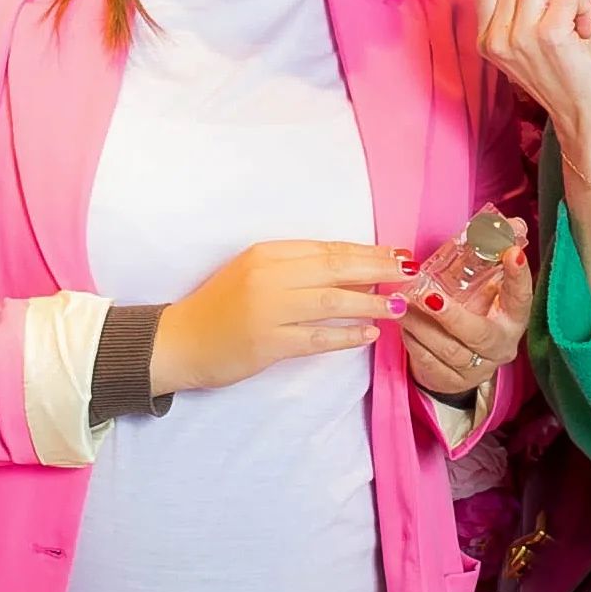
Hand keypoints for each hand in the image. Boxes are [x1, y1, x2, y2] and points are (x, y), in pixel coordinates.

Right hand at [152, 240, 411, 393]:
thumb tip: (355, 270)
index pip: (328, 248)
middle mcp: (270, 276)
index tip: (398, 253)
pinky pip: (318, 338)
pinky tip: (370, 335)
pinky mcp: (269, 343)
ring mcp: (269, 310)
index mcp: (268, 253)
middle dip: (379, 269)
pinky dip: (347, 336)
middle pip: (336, 268)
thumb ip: (298, 269)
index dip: (367, 250)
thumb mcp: (255, 274)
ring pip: (333, 302)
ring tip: (399, 306)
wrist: (179, 340)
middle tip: (411, 274)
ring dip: (371, 303)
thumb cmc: (221, 306)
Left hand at [401, 246, 532, 394]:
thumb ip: (493, 257)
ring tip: (403, 304)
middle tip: (428, 295)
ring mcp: (477, 368)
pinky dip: (413, 341)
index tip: (512, 253)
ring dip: (422, 325)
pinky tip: (403, 324)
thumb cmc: (474, 313)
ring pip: (448, 349)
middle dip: (452, 316)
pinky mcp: (452, 382)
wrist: (461, 362)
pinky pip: (428, 362)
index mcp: (513, 319)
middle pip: (478, 333)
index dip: (518, 277)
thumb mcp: (485, 287)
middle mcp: (500, 346)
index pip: (521, 297)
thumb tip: (513, 224)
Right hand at [476, 0, 590, 131]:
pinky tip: (585, 27)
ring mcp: (518, 37)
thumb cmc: (565, 78)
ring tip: (580, 11)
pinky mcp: (548, 36)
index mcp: (486, 39)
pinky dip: (583, 1)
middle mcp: (495, 38)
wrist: (586, 118)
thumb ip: (518, 9)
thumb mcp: (529, 44)